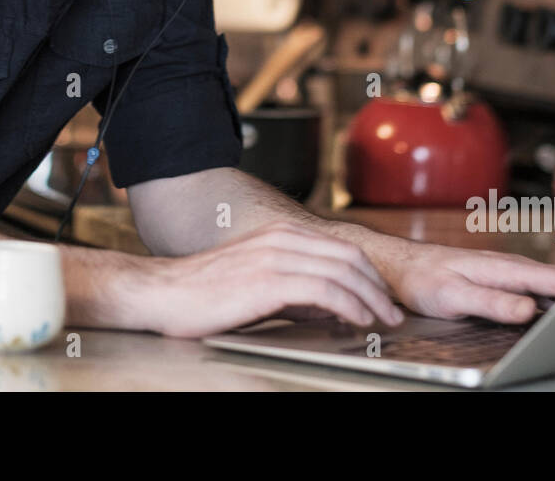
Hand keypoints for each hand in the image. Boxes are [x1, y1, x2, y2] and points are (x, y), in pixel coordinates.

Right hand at [140, 222, 407, 337]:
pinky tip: (356, 319)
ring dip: (370, 298)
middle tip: (392, 311)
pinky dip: (348, 305)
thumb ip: (293, 287)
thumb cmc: (203, 292)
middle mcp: (281, 239)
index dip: (369, 273)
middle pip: (349, 256)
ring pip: (342, 271)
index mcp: (280, 234)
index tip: (382, 296)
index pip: (341, 248)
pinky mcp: (269, 281)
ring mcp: (275, 257)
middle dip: (378, 286)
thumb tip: (331, 304)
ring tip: (381, 319)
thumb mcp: (256, 280)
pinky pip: (324, 290)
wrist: (162, 294)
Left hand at [388, 241, 554, 324]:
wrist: (402, 265)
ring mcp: (507, 271)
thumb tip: (529, 309)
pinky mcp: (502, 279)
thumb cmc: (424, 279)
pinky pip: (537, 287)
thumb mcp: (454, 296)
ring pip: (550, 283)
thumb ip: (492, 302)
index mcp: (504, 269)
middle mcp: (510, 266)